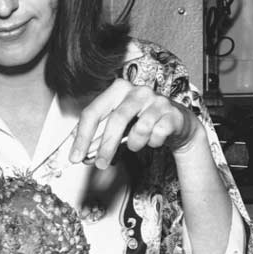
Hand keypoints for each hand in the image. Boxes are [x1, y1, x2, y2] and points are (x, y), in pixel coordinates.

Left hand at [69, 78, 200, 167]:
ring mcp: (157, 101)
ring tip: (135, 144)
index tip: (76, 156)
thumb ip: (99, 137)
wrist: (176, 122)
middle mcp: (138, 91)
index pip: (93, 111)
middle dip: (106, 146)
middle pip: (116, 119)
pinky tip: (154, 139)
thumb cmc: (143, 121)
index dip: (82, 136)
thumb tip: (82, 154)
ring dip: (134, 144)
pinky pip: (157, 135)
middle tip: (100, 164)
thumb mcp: (118, 127)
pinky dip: (153, 143)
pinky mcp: (173, 114)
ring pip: (140, 128)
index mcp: (118, 89)